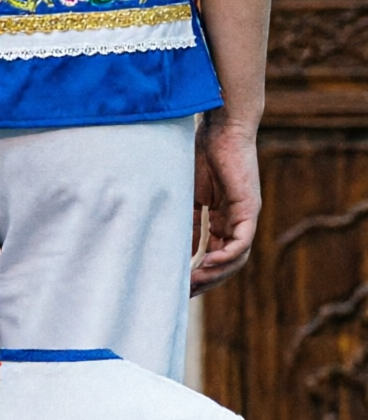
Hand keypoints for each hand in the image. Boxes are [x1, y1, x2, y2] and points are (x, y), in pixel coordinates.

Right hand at [192, 114, 260, 291]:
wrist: (219, 127)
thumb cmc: (199, 153)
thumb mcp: (186, 196)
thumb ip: (184, 221)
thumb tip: (170, 248)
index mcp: (222, 218)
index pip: (214, 254)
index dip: (198, 272)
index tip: (177, 286)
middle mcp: (236, 220)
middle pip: (226, 262)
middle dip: (206, 280)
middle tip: (183, 292)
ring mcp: (244, 215)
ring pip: (236, 257)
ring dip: (215, 273)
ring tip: (193, 281)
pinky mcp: (248, 207)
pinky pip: (242, 241)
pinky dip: (227, 255)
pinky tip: (208, 262)